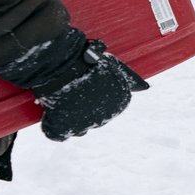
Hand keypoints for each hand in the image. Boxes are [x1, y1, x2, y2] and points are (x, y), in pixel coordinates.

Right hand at [30, 38, 147, 141]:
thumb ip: (130, 78)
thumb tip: (145, 87)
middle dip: (82, 107)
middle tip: (71, 90)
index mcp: (120, 102)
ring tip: (60, 98)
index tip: (85, 86)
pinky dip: (51, 124)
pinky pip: (57, 133)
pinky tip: (50, 110)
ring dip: (69, 116)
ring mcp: (84, 125)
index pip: (109, 106)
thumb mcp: (114, 65)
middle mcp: (106, 117)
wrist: (64, 63)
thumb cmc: (89, 61)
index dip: (94, 96)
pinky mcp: (62, 129)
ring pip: (77, 127)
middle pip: (93, 117)